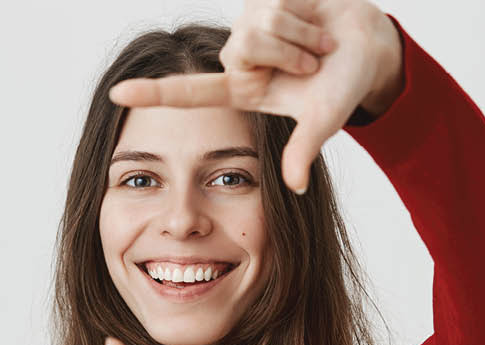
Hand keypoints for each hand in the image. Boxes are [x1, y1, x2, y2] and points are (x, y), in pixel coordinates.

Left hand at [108, 0, 403, 193]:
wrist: (368, 43)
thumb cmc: (343, 84)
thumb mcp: (323, 120)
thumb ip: (303, 149)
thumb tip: (294, 186)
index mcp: (243, 90)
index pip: (189, 93)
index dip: (153, 95)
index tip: (116, 95)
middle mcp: (239, 58)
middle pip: (240, 51)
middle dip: (287, 55)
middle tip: (313, 62)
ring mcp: (249, 25)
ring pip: (258, 27)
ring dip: (301, 37)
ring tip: (319, 44)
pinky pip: (274, 6)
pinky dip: (305, 18)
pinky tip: (316, 20)